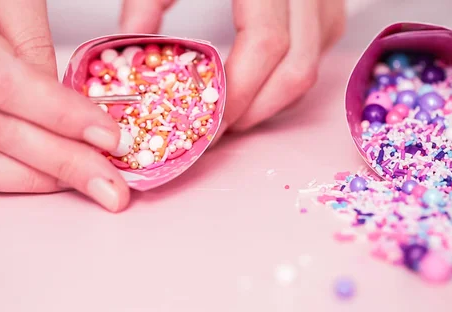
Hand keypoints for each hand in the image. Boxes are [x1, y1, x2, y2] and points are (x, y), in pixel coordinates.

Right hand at [0, 0, 129, 211]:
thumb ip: (34, 45)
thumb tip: (64, 108)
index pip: (5, 83)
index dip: (61, 115)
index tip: (108, 136)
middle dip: (64, 163)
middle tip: (111, 185)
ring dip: (36, 181)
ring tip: (86, 186)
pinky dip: (5, 179)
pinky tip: (46, 180)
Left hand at [119, 0, 344, 133]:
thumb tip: (131, 42)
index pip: (266, 45)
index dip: (239, 91)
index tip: (209, 120)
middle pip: (298, 66)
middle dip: (257, 109)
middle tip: (221, 128)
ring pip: (313, 60)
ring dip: (276, 95)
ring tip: (237, 110)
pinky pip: (320, 44)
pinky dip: (291, 70)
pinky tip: (261, 79)